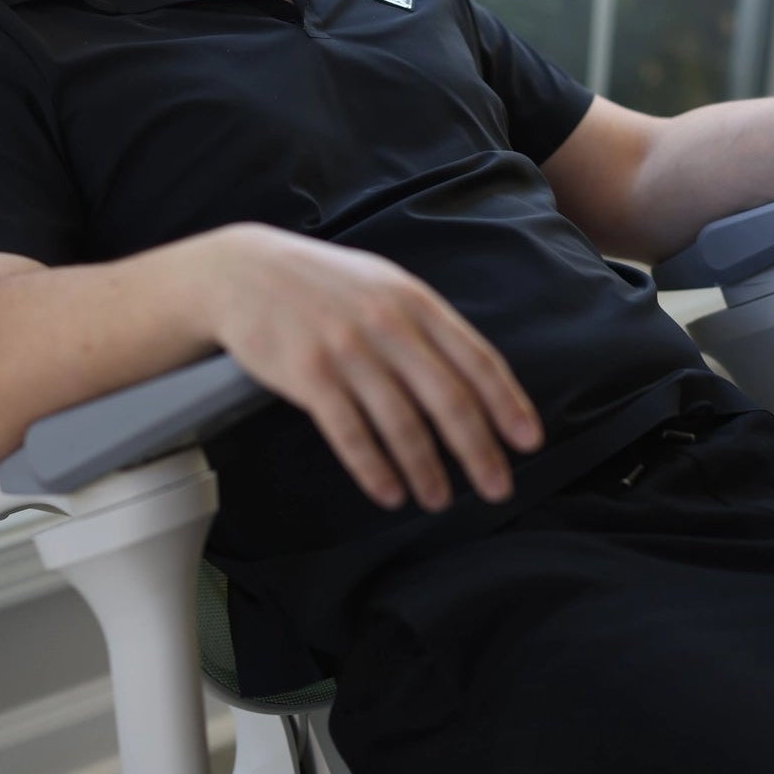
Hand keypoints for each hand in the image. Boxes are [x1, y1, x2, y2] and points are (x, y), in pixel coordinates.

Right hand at [206, 223, 544, 511]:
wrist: (244, 272)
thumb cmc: (324, 286)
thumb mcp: (384, 287)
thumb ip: (427, 325)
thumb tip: (476, 379)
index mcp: (415, 302)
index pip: (477, 360)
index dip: (508, 405)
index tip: (528, 443)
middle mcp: (387, 325)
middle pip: (449, 399)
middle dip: (479, 451)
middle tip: (497, 488)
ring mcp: (347, 350)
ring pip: (402, 423)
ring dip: (426, 470)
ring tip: (438, 501)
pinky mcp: (308, 375)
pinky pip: (350, 434)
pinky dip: (374, 470)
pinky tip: (390, 493)